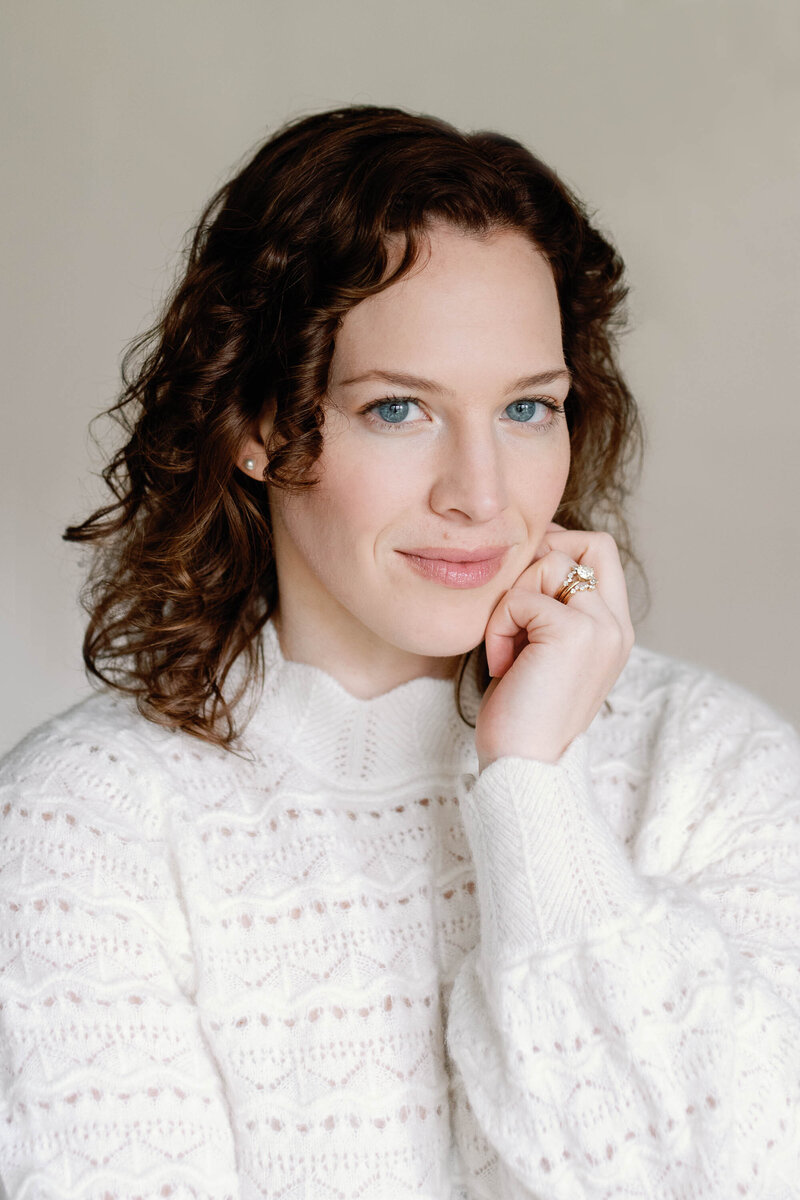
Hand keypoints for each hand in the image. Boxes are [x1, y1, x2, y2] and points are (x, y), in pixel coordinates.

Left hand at [474, 525, 634, 771]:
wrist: (524, 765)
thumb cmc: (522, 714)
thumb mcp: (545, 652)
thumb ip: (552, 610)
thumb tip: (530, 558)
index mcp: (614, 629)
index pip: (600, 552)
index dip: (558, 551)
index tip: (521, 588)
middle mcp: (617, 624)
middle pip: (592, 541)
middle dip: (542, 557)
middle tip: (515, 600)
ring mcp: (601, 627)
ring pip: (551, 562)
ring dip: (513, 598)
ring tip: (507, 643)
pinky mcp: (573, 632)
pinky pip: (522, 596)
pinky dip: (499, 624)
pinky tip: (503, 664)